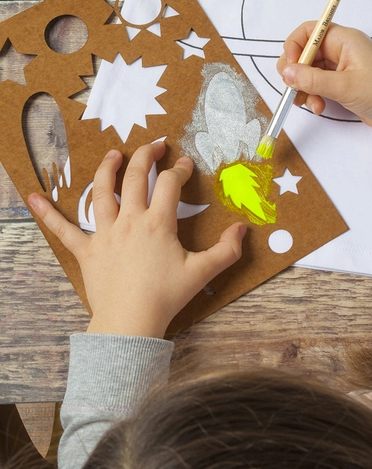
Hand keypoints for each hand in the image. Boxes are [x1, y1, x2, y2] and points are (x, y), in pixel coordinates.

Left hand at [28, 141, 244, 338]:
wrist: (130, 323)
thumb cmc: (165, 297)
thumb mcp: (202, 273)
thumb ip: (226, 250)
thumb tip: (242, 229)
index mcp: (158, 223)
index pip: (169, 184)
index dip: (178, 169)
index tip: (184, 164)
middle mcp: (130, 221)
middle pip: (135, 178)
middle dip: (146, 156)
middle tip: (155, 145)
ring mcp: (105, 234)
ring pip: (102, 192)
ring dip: (107, 169)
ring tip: (114, 153)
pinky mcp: (87, 251)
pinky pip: (64, 229)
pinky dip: (48, 213)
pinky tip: (32, 196)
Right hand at [276, 23, 371, 139]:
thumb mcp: (344, 86)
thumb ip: (312, 79)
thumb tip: (285, 73)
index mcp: (344, 40)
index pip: (309, 31)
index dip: (294, 46)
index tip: (289, 67)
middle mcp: (341, 50)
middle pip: (305, 53)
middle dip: (296, 72)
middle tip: (294, 90)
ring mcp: (341, 68)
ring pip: (309, 72)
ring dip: (304, 88)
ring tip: (312, 104)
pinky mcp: (343, 84)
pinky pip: (318, 84)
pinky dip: (313, 95)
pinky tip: (319, 107)